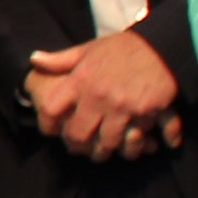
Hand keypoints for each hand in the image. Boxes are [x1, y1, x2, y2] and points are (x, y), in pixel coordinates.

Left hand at [27, 29, 180, 158]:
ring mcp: (122, 107)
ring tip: (105, 151)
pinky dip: (136, 148)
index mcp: (81, 80)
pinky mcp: (145, 113)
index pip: (51, 108)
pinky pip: (137, 140)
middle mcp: (98, 97)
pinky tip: (136, 148)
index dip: (47, 124)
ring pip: (107, 143)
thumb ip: (61, 60)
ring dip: (105, 151)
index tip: (52, 130)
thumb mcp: (89, 49)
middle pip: (78, 135)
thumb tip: (34, 59)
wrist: (162, 45)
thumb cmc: (123, 48)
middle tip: (80, 148)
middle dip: (77, 146)